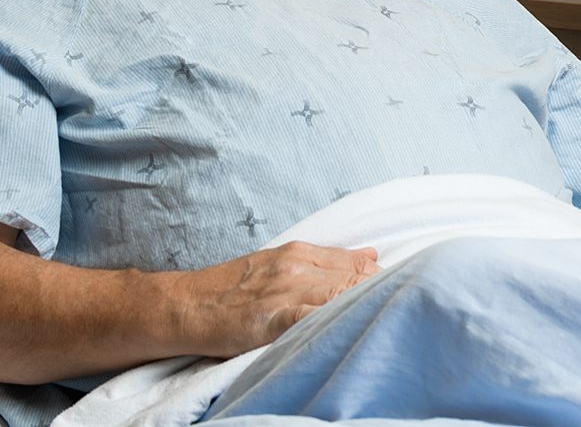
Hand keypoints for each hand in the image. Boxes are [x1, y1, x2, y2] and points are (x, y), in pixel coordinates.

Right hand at [179, 240, 380, 357]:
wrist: (185, 305)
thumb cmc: (232, 289)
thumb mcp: (280, 263)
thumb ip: (326, 260)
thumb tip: (371, 255)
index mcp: (300, 252)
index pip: (357, 262)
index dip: (378, 279)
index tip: (393, 290)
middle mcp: (296, 267)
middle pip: (354, 279)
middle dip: (378, 294)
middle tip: (395, 308)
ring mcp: (284, 291)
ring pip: (339, 295)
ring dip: (361, 306)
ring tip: (379, 320)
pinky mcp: (271, 318)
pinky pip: (309, 318)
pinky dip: (330, 321)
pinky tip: (346, 328)